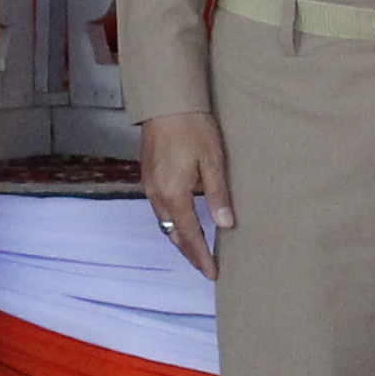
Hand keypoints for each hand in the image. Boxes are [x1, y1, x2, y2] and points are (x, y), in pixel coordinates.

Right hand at [139, 112, 230, 276]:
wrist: (166, 103)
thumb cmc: (192, 127)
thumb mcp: (213, 161)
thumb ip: (218, 195)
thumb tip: (226, 225)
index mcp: (173, 194)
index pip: (188, 236)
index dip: (201, 256)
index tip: (212, 273)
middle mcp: (156, 195)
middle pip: (172, 234)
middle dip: (189, 252)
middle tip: (206, 266)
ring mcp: (149, 185)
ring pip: (164, 222)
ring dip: (180, 237)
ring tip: (197, 248)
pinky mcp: (148, 176)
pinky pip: (159, 208)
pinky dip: (172, 221)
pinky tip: (184, 219)